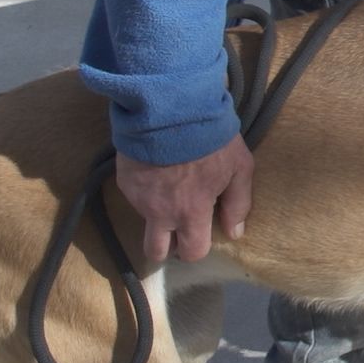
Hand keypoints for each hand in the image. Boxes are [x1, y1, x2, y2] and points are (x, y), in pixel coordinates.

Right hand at [115, 134, 254, 262]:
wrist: (172, 110)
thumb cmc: (212, 139)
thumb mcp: (239, 167)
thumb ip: (238, 203)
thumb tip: (234, 232)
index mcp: (191, 213)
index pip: (192, 252)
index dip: (195, 248)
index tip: (198, 236)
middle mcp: (160, 214)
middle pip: (156, 252)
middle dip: (167, 247)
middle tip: (177, 229)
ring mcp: (138, 199)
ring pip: (144, 222)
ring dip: (156, 215)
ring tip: (169, 189)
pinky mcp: (124, 182)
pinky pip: (134, 197)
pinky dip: (145, 191)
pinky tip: (157, 171)